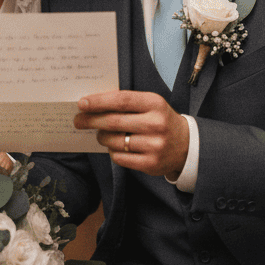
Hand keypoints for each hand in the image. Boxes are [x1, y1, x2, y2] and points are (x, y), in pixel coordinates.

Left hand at [74, 90, 189, 177]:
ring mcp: (154, 145)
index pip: (121, 100)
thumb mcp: (150, 104)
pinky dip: (112, 151)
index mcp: (155, 103)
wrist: (186, 145)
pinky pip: (119, 157)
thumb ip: (126, 102)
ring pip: (114, 141)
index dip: (99, 101)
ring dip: (101, 137)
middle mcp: (156, 124)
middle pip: (114, 122)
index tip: (82, 103)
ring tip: (101, 134)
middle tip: (78, 120)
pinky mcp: (150, 164)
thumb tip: (93, 104)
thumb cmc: (160, 120)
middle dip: (91, 120)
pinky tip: (115, 146)